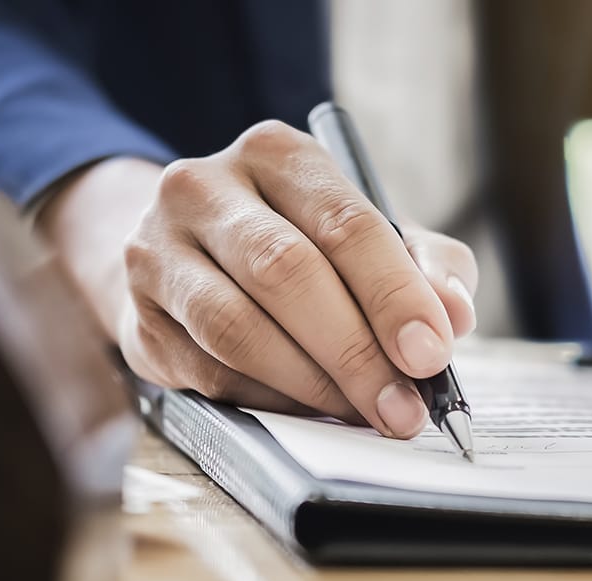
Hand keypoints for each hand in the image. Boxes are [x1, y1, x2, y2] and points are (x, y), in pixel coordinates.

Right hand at [37, 122, 477, 437]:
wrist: (185, 256)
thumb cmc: (299, 243)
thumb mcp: (371, 235)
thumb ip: (425, 266)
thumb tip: (455, 314)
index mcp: (276, 154)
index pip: (345, 223)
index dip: (394, 295)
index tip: (431, 355)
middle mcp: (204, 187)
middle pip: (287, 273)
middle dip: (356, 353)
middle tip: (402, 408)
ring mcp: (156, 250)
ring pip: (238, 329)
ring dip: (312, 385)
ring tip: (363, 414)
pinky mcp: (136, 316)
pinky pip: (209, 371)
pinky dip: (269, 400)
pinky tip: (307, 409)